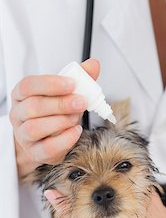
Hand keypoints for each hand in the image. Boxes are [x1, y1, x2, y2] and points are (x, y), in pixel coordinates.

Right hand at [10, 59, 99, 177]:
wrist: (45, 137)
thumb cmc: (53, 111)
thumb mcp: (65, 91)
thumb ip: (80, 77)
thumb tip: (93, 65)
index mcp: (22, 94)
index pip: (28, 85)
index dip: (50, 83)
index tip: (71, 84)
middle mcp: (19, 114)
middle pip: (33, 107)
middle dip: (60, 103)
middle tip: (81, 102)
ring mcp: (23, 135)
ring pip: (35, 128)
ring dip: (61, 121)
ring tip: (76, 117)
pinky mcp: (35, 152)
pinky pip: (46, 148)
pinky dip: (65, 140)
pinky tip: (75, 131)